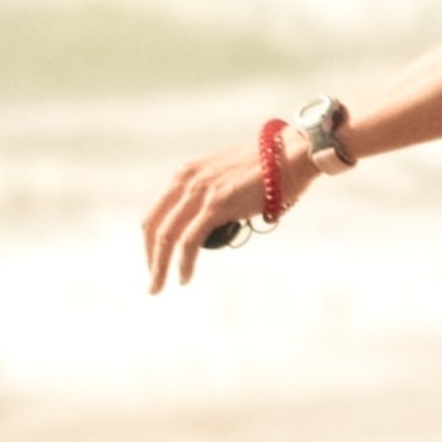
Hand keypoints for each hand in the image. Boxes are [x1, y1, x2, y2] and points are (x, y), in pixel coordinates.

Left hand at [141, 125, 310, 291]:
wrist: (291, 154)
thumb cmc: (269, 167)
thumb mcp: (229, 177)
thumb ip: (215, 193)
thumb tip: (216, 218)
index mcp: (186, 173)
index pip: (156, 211)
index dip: (150, 239)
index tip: (156, 259)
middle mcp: (186, 180)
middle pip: (153, 225)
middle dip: (150, 256)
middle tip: (153, 281)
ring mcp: (200, 192)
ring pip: (166, 236)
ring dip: (159, 266)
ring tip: (159, 287)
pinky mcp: (216, 205)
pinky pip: (189, 241)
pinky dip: (183, 262)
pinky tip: (184, 278)